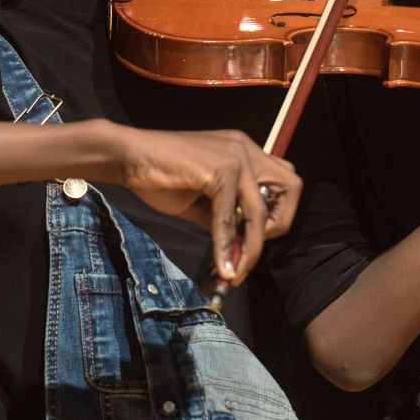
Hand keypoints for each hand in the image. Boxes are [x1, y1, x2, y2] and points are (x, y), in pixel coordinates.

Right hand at [112, 126, 302, 285]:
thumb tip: (238, 250)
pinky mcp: (220, 169)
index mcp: (243, 150)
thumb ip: (224, 219)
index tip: (253, 238)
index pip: (283, 180)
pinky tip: (220, 264)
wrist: (127, 157)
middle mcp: (246, 148)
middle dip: (279, 224)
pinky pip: (230, 217)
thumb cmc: (159, 176)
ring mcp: (235, 156)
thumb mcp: (201, 202)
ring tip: (237, 271)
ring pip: (260, 210)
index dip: (277, 212)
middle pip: (292, 186)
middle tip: (252, 250)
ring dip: (251, 247)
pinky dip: (225, 244)